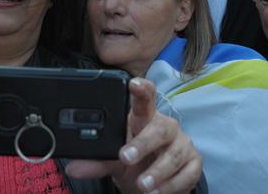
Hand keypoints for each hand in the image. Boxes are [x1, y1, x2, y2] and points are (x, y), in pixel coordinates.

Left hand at [66, 78, 201, 192]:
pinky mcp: (194, 163)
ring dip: (158, 171)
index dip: (142, 89)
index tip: (133, 84)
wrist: (157, 185)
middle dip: (143, 143)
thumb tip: (73, 168)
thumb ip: (97, 162)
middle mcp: (166, 127)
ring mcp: (182, 144)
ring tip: (143, 185)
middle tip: (125, 158)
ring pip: (174, 153)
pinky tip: (158, 192)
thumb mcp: (115, 163)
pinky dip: (172, 185)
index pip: (145, 99)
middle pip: (159, 128)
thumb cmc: (136, 163)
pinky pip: (187, 172)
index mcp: (145, 119)